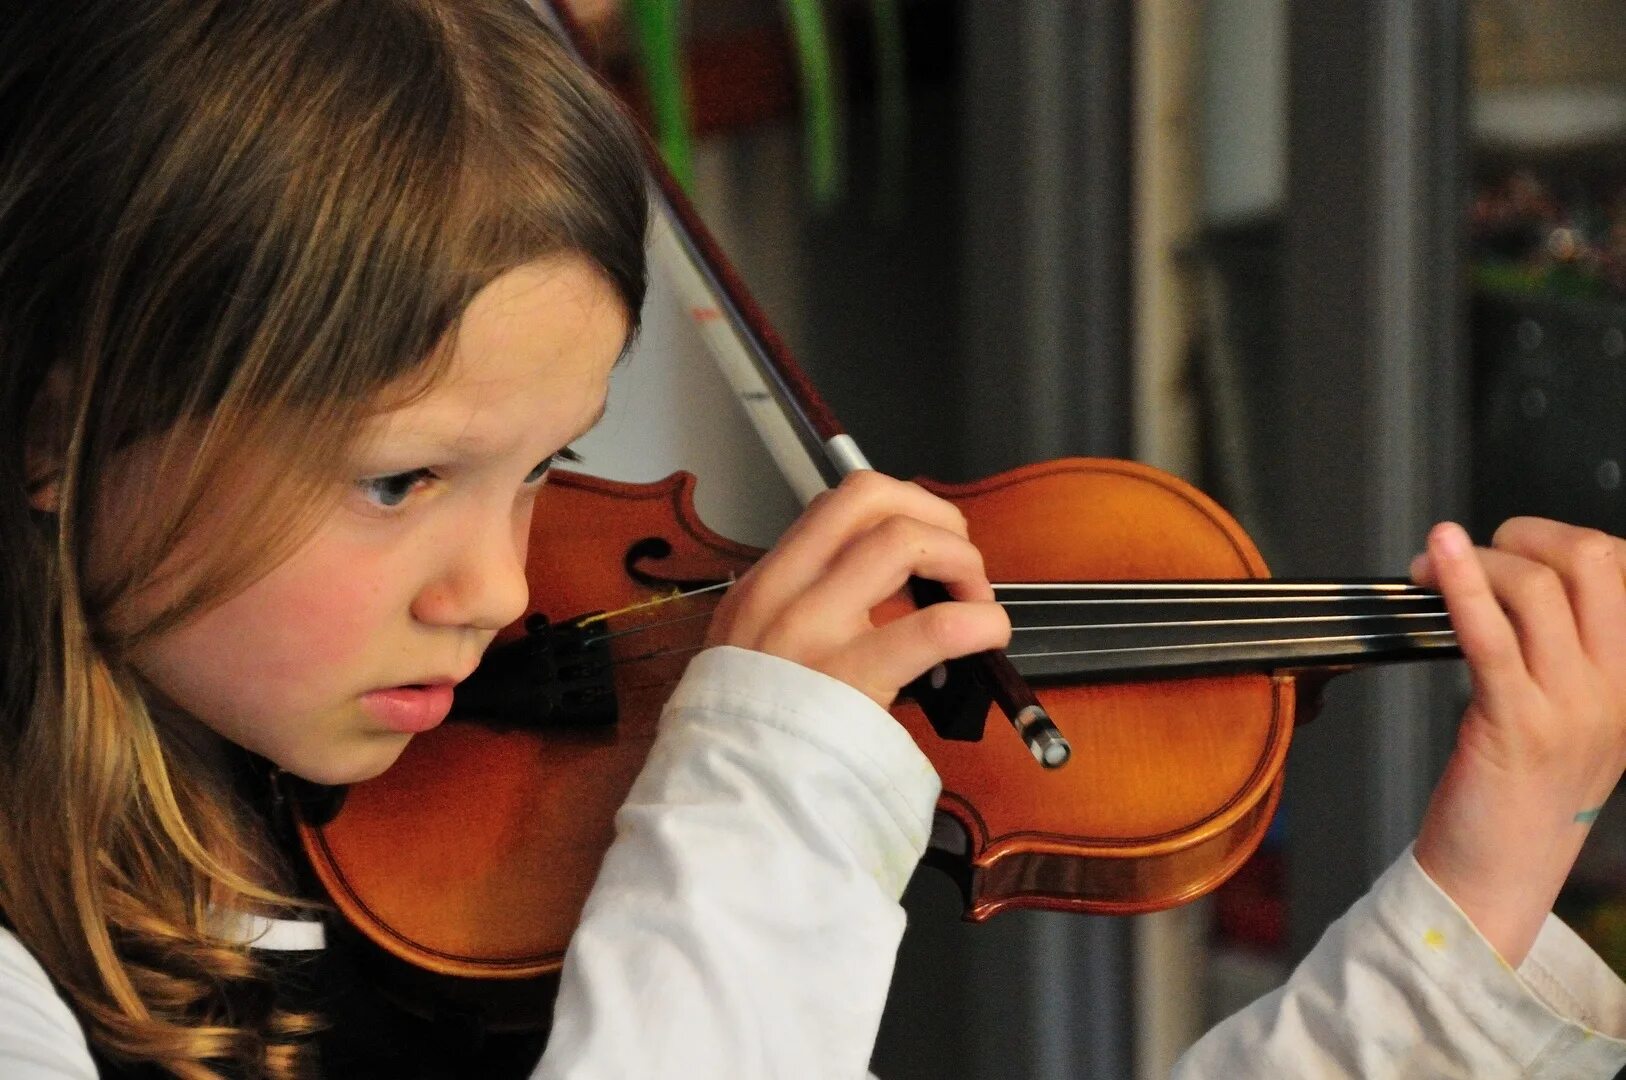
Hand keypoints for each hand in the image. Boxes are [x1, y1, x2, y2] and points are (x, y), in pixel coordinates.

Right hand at [703, 471, 1011, 707]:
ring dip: (959, 558)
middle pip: (869, 497)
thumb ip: (812, 611)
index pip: (836, 503)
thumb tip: (901, 588)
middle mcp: (783, 593)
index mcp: (765, 584)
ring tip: (973, 599)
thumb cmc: (761, 732)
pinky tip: (988, 634)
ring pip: (903, 540)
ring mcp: (814, 630)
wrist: (736, 797)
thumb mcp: (759, 651)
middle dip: (933, 514)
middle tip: (958, 559)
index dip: (900, 506)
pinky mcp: (853, 676)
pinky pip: (935, 625)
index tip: (926, 540)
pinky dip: (980, 619)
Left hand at [1410, 518, 1625, 965]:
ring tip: (1428, 569)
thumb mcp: (1564, 717)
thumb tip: (1517, 582)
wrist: (1498, 878)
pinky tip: (1437, 559)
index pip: (1622, 569)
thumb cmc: (1514, 794)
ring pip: (1538, 590)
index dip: (1562, 540)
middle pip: (1593, 564)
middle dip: (1527, 534)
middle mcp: (1612, 689)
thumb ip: (1559, 654)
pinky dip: (1463, 586)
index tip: (1513, 546)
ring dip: (1475, 561)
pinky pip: (1493, 639)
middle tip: (1473, 547)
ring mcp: (1571, 709)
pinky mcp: (1517, 727)